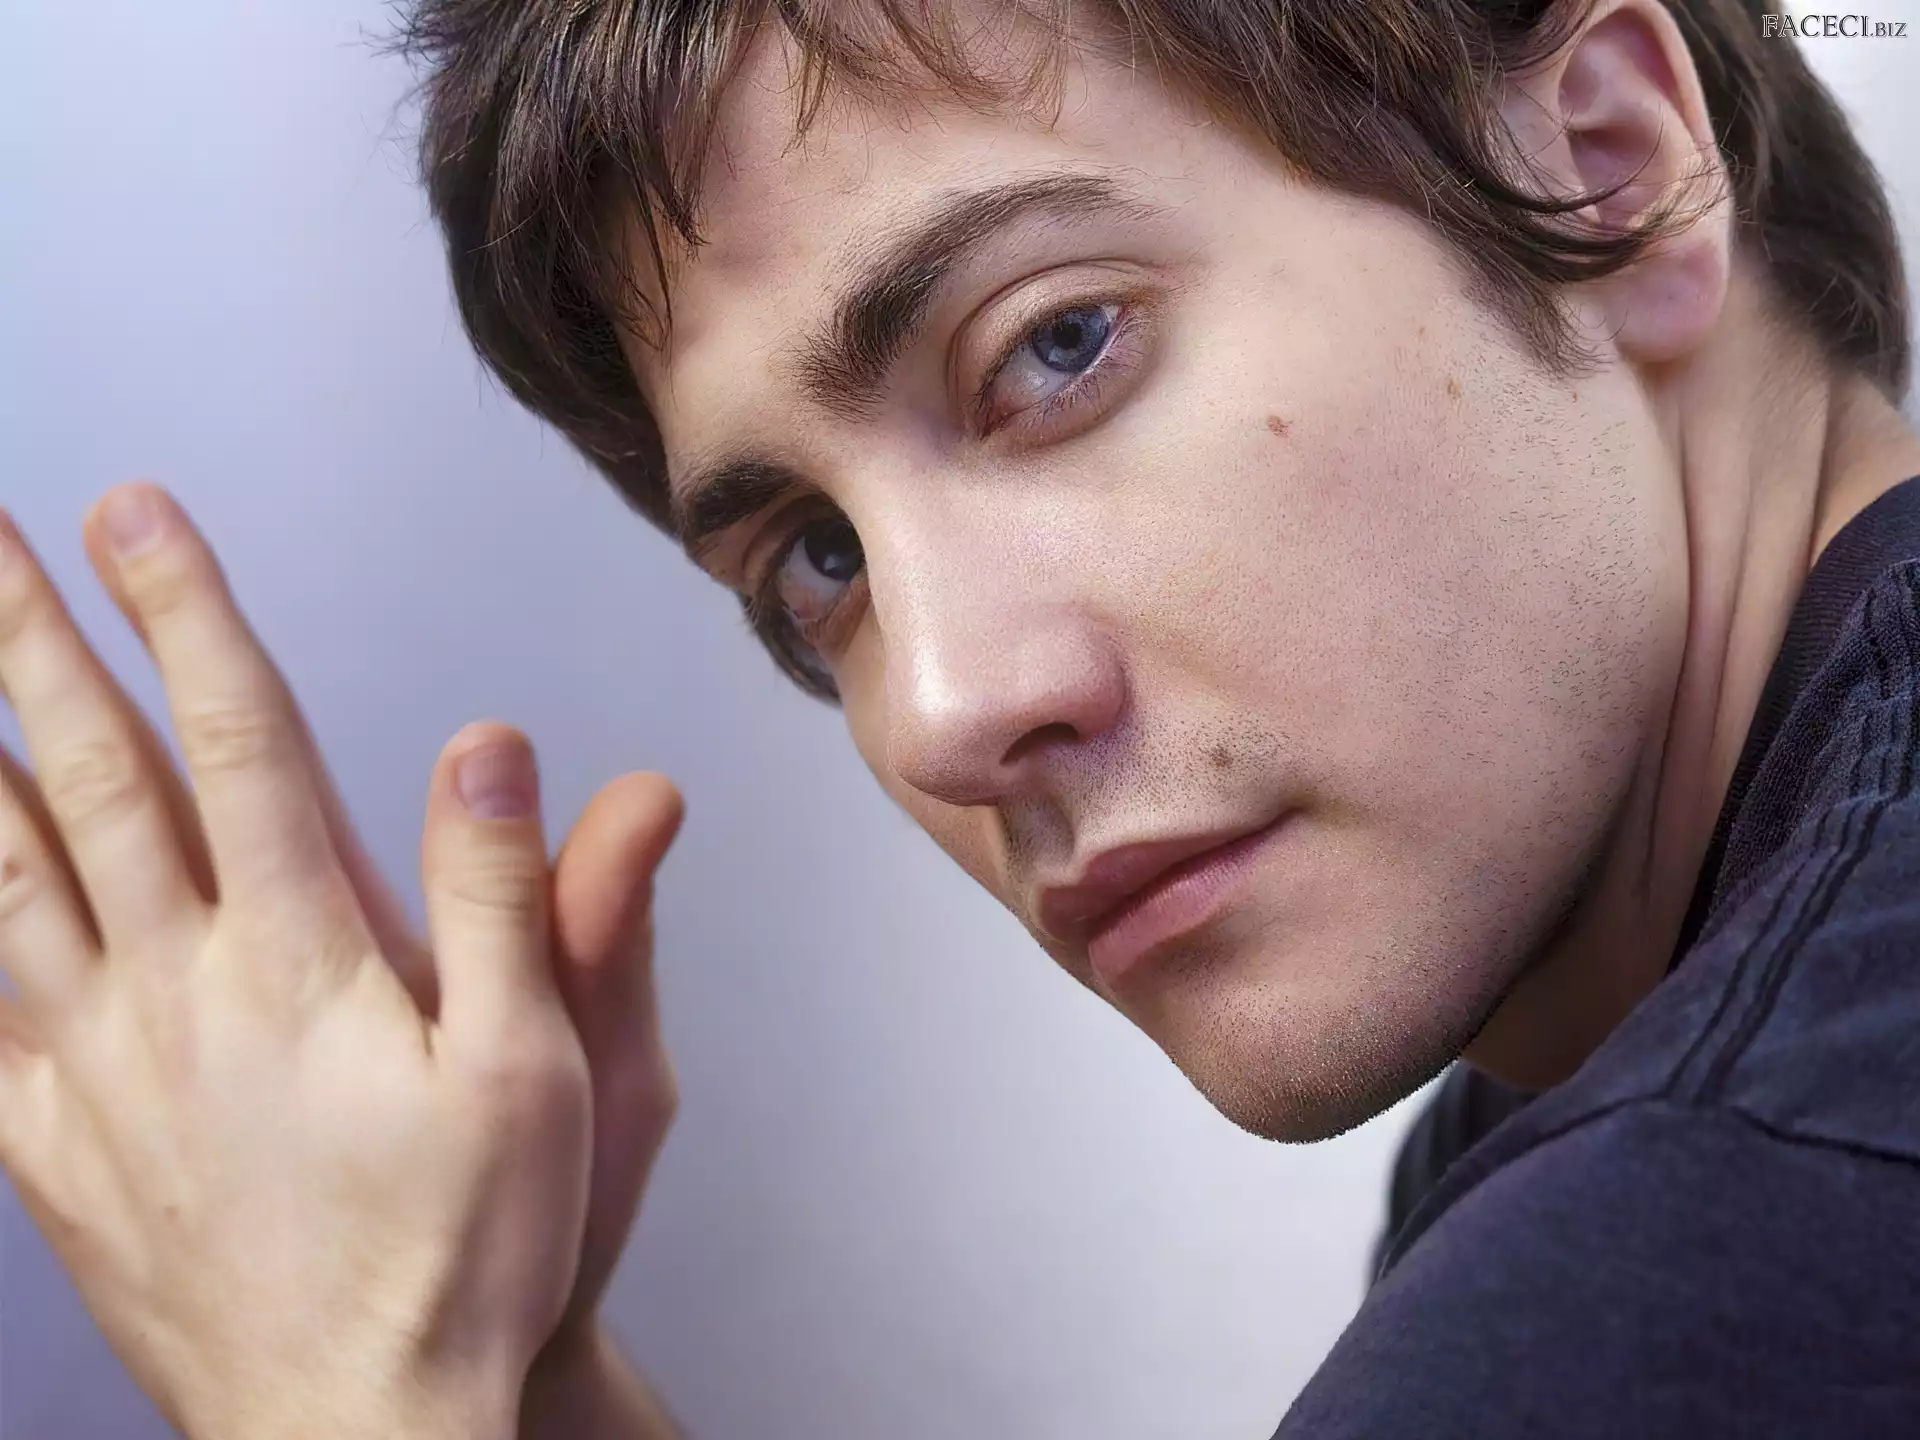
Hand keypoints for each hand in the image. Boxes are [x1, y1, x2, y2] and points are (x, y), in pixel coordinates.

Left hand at [0, 485, 616, 1438]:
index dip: (183, 611)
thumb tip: (488, 742)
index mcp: (304, 956)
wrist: (360, 1436)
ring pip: (4, 876)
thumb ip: (508, 897)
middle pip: (88, 778)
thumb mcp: (544, 1074)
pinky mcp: (54, 1152)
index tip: (132, 509)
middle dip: (29, 637)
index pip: (233, 741)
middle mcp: (177, 991)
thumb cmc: (469, 1254)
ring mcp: (95, 1072)